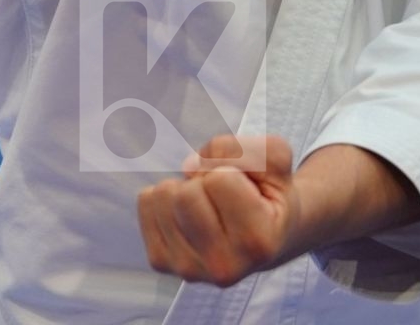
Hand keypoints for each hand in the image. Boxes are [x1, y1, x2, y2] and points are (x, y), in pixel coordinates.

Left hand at [137, 134, 299, 287]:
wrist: (266, 237)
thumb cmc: (270, 194)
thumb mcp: (274, 158)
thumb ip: (243, 149)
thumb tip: (191, 169)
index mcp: (257, 243)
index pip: (219, 180)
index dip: (230, 169)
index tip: (244, 187)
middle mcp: (223, 267)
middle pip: (185, 195)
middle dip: (202, 180)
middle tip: (220, 194)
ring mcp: (189, 269)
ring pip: (161, 197)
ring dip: (182, 186)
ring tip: (206, 204)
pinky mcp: (162, 262)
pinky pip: (145, 204)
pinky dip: (163, 197)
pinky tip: (187, 213)